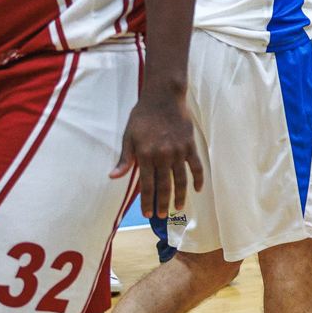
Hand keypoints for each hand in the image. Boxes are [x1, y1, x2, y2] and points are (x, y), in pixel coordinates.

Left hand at [111, 93, 202, 218]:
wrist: (164, 97)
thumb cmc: (143, 116)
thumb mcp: (129, 136)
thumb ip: (125, 159)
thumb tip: (113, 177)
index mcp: (146, 155)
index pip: (147, 185)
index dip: (147, 201)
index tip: (147, 213)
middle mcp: (163, 156)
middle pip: (164, 186)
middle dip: (162, 203)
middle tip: (161, 215)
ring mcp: (178, 151)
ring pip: (181, 179)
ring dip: (180, 196)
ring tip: (178, 207)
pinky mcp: (190, 146)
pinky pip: (196, 166)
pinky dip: (198, 179)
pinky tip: (197, 189)